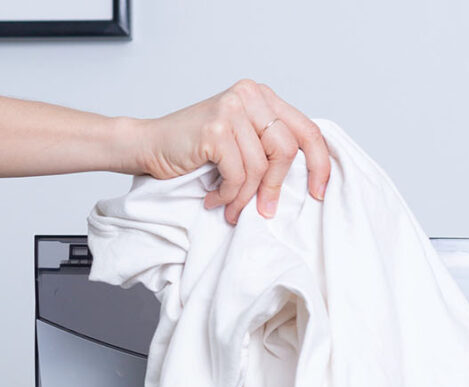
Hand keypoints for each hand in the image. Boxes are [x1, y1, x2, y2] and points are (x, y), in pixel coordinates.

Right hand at [135, 80, 330, 222]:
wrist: (148, 145)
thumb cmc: (196, 148)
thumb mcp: (243, 141)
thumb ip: (271, 147)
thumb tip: (311, 177)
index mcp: (263, 96)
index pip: (308, 130)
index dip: (320, 164)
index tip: (319, 192)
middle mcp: (249, 95)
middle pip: (287, 150)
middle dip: (276, 186)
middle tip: (264, 210)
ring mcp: (231, 108)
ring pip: (261, 167)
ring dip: (245, 196)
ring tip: (230, 206)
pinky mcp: (215, 128)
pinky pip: (238, 174)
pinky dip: (228, 194)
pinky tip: (214, 198)